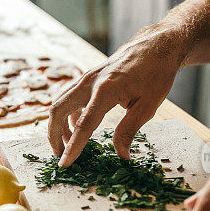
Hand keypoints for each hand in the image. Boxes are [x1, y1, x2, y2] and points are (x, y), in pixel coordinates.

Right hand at [48, 28, 187, 165]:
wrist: (155, 46)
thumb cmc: (156, 74)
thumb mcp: (148, 106)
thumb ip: (129, 130)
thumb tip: (121, 155)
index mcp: (106, 90)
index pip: (84, 124)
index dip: (73, 147)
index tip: (65, 164)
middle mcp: (90, 82)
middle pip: (58, 110)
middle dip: (53, 135)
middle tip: (60, 155)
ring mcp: (86, 77)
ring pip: (59, 102)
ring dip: (57, 124)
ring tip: (66, 143)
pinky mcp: (87, 77)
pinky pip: (67, 96)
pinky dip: (66, 113)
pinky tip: (76, 125)